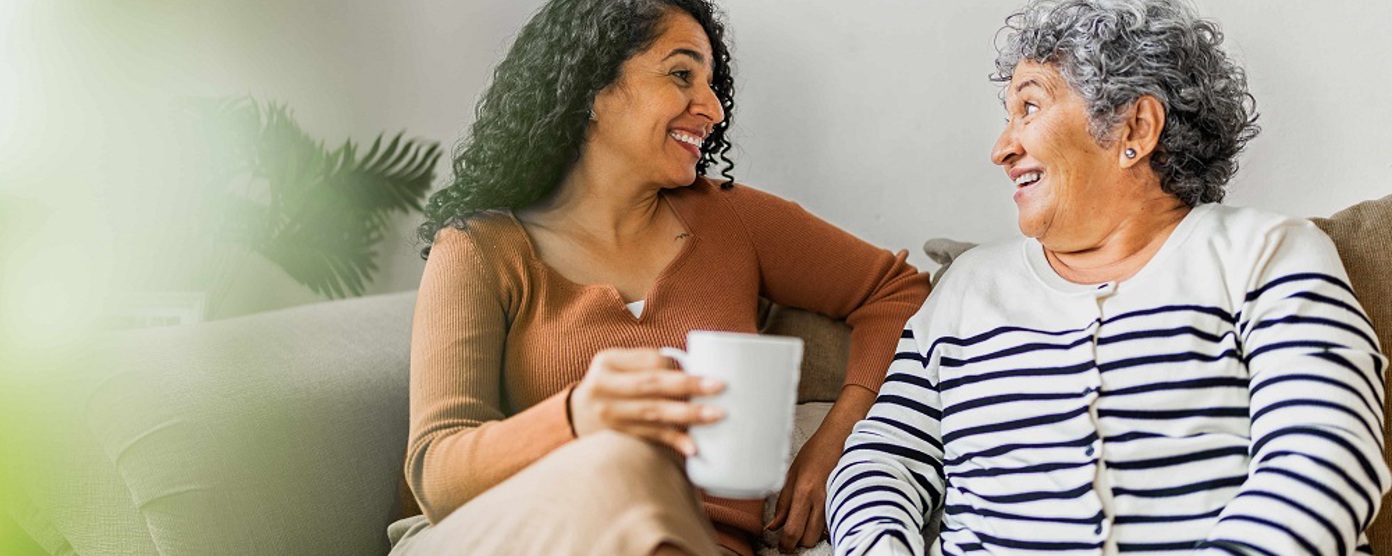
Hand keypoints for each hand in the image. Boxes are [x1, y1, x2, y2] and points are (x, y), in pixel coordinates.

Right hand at [569, 348, 725, 454]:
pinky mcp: (615, 436)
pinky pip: (650, 437)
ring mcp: (608, 414)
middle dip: (687, 385)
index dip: (678, 366)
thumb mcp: (619, 367)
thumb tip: (698, 367)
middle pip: (651, 384)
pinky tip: (693, 447)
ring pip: (652, 412)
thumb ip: (648, 365)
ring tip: (715, 415)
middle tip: (719, 386)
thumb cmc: (613, 387)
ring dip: (687, 414)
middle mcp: (603, 386)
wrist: (576, 417)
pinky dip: (673, 441)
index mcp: (608, 361)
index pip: (650, 359)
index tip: (703, 372)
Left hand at [766, 385, 876, 551]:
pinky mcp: (845, 501)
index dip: (786, 544)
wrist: (841, 436)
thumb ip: (783, 503)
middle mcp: (820, 499)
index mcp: (803, 491)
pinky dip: (826, 526)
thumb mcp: (791, 473)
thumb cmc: (816, 451)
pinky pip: (834, 524)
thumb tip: (774, 526)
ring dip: (812, 534)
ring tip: (806, 523)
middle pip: (808, 539)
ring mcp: (835, 501)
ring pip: (821, 535)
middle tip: (793, 534)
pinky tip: (820, 516)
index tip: (782, 545)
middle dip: (798, 541)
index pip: (792, 530)